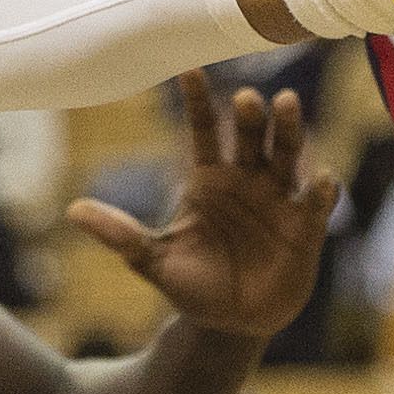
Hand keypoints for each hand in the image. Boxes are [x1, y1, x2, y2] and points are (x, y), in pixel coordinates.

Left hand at [65, 74, 337, 341]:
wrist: (230, 324)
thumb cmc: (192, 285)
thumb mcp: (153, 261)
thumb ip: (121, 235)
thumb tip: (72, 211)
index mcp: (209, 177)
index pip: (204, 130)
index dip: (197, 101)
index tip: (188, 69)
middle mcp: (246, 177)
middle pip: (251, 135)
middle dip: (251, 115)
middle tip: (247, 97)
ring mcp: (278, 199)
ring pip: (285, 155)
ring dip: (288, 130)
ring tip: (287, 104)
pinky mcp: (305, 227)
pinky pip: (314, 203)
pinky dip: (320, 190)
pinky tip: (321, 180)